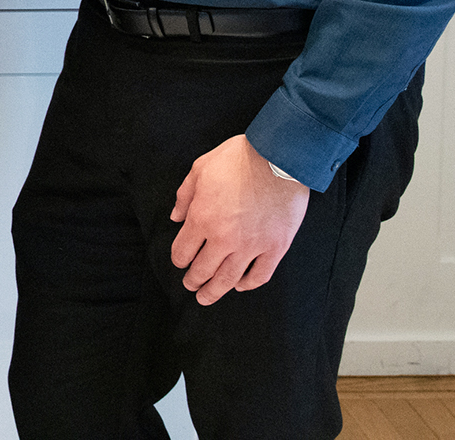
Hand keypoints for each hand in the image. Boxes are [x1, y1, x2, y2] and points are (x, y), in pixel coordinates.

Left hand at [168, 134, 309, 304]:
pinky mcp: (276, 247)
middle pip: (203, 270)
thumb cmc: (237, 159)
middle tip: (190, 286)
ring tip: (206, 298)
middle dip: (193, 281)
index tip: (179, 262)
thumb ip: (184, 196)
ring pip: (229, 279)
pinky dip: (249, 284)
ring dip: (215, 291)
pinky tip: (240, 286)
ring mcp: (252, 246)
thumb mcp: (199, 169)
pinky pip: (260, 275)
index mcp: (202, 219)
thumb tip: (175, 217)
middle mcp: (224, 238)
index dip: (178, 259)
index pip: (183, 251)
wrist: (278, 157)